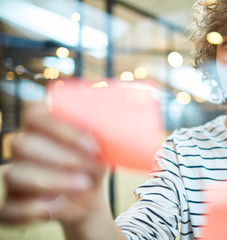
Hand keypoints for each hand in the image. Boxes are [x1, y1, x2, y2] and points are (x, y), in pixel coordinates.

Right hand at [0, 103, 107, 224]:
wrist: (89, 198)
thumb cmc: (92, 165)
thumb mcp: (102, 149)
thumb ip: (102, 136)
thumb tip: (110, 130)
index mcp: (41, 127)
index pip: (34, 114)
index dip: (60, 128)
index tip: (91, 144)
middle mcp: (22, 148)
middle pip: (23, 144)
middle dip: (61, 156)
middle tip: (89, 166)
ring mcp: (15, 176)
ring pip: (16, 174)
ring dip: (54, 181)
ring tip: (83, 185)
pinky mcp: (12, 204)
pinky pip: (10, 208)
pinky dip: (34, 209)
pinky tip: (58, 206)